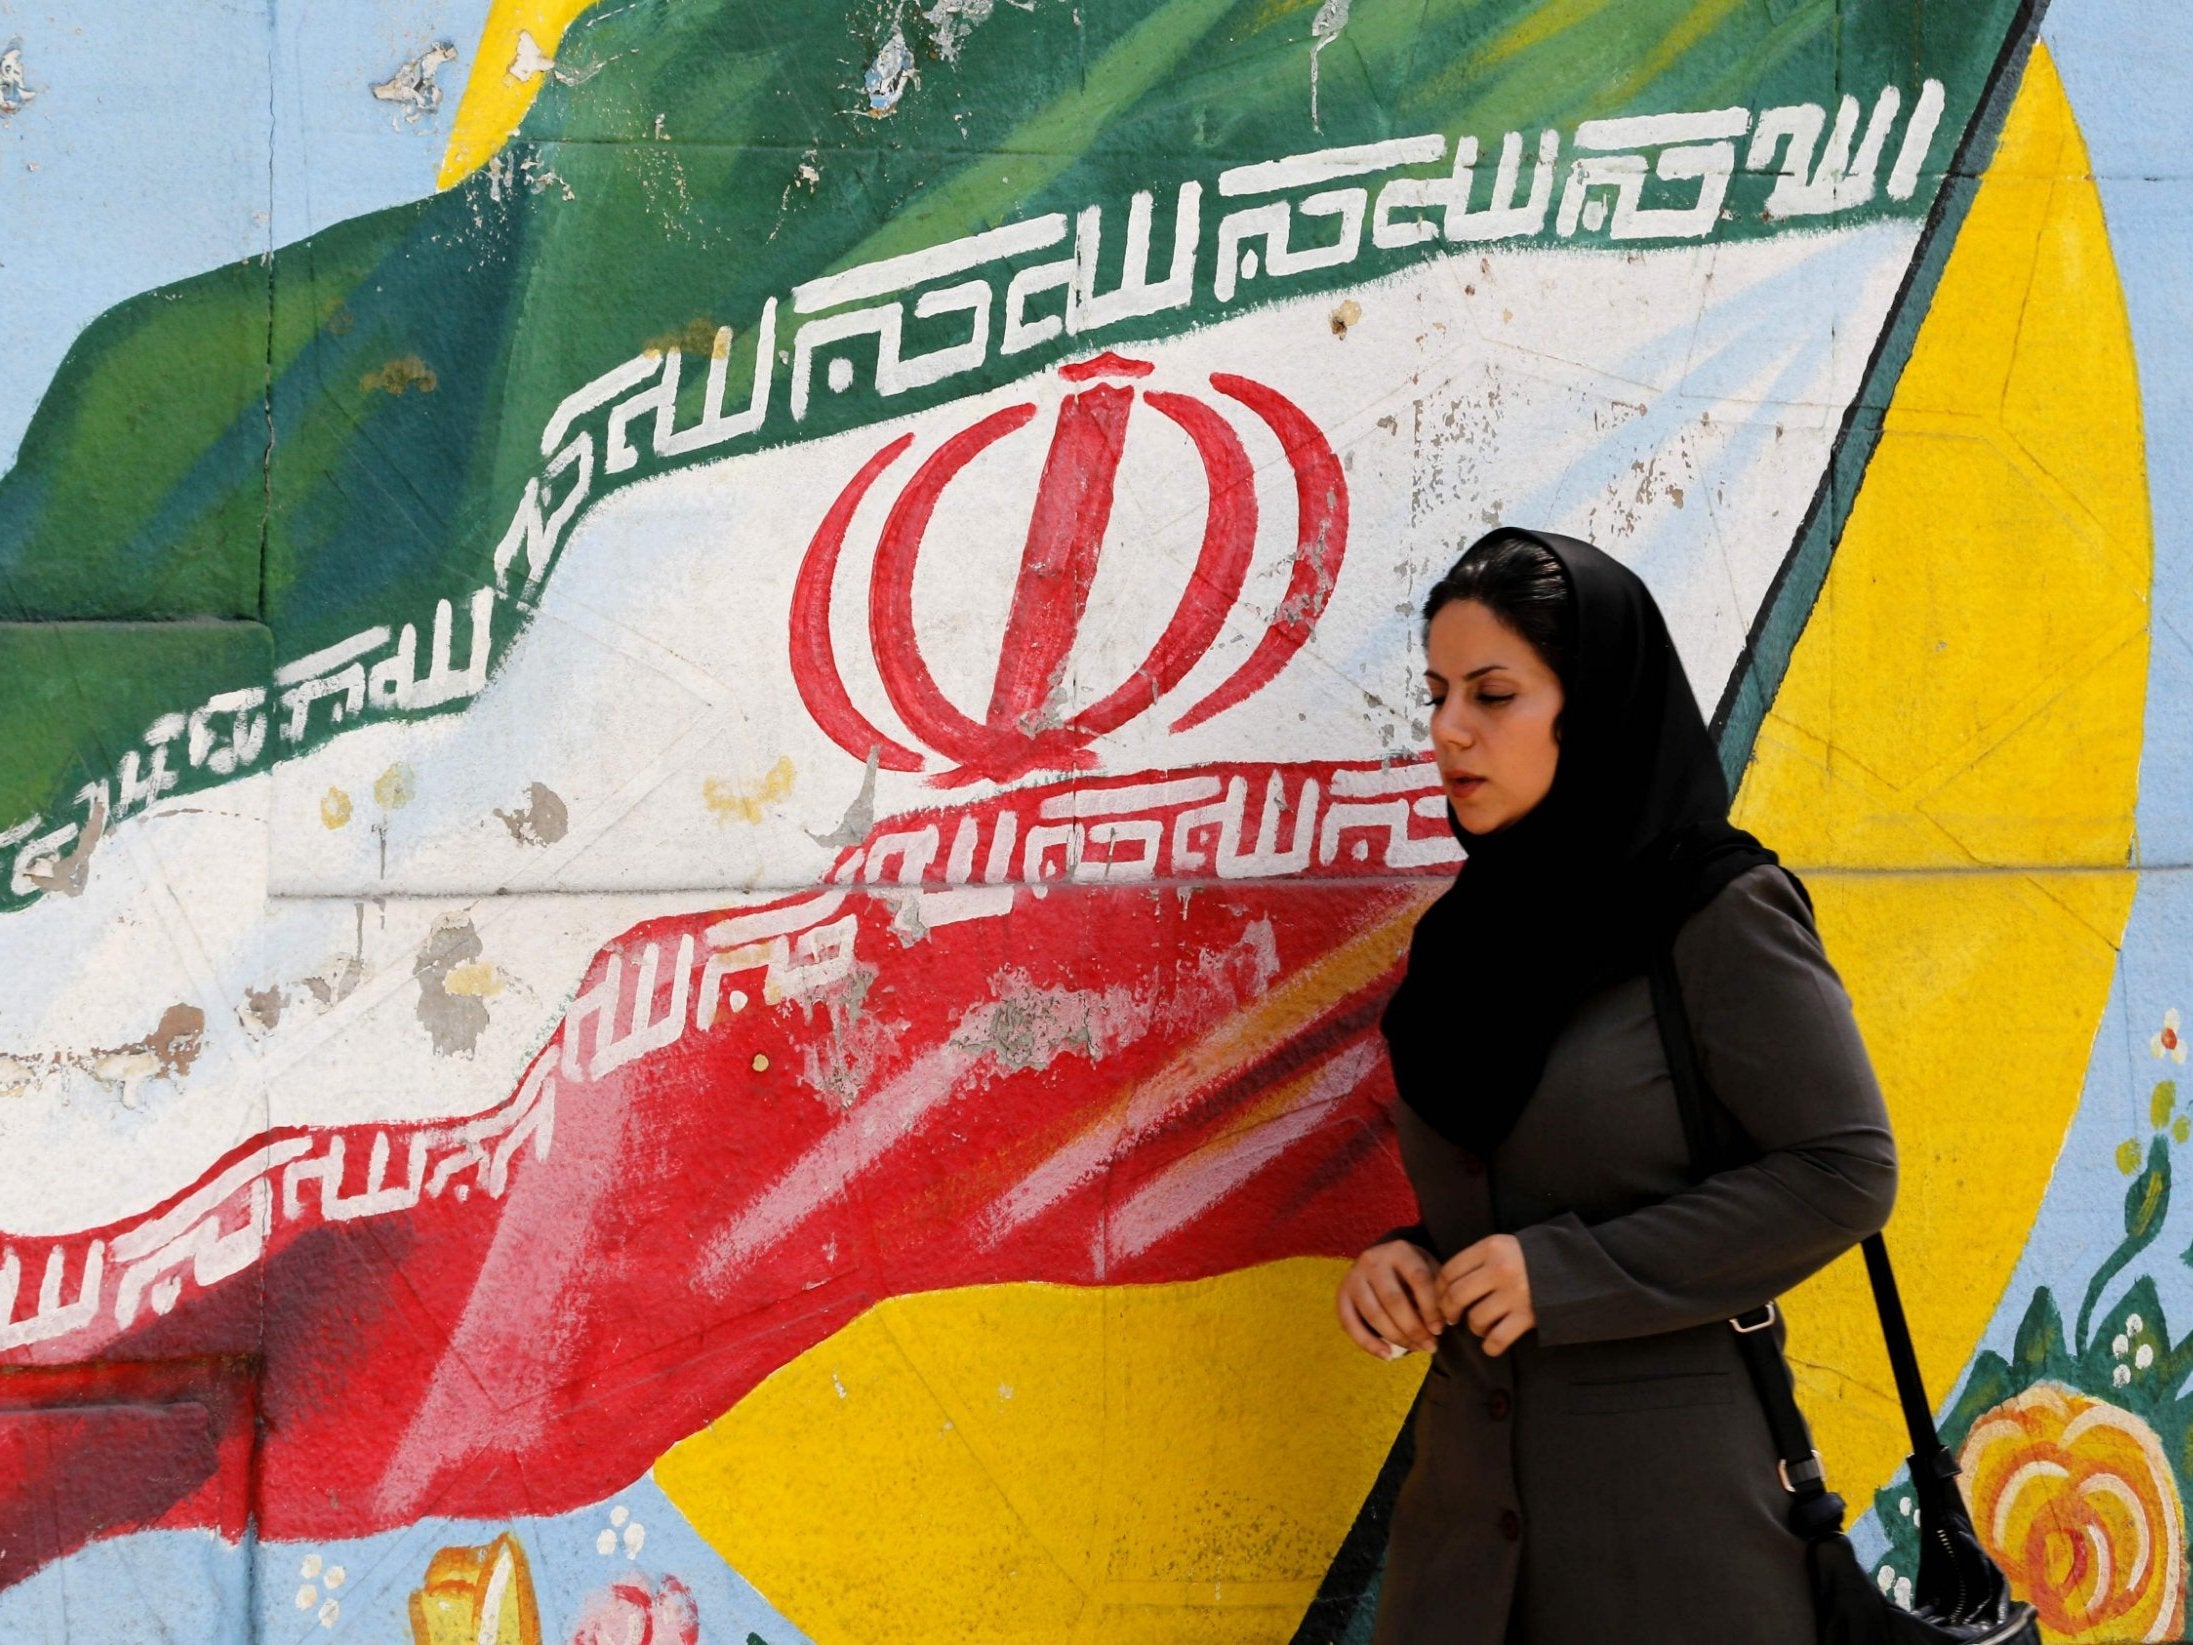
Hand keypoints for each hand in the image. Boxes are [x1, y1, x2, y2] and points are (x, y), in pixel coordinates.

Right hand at [1336, 1239, 1444, 1358]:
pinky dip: (1368, 1344)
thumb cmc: (1410, 1270)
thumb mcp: (1426, 1267)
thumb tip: (1444, 1322)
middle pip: (1394, 1300)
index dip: (1430, 1307)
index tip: (1440, 1329)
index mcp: (1399, 1250)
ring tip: (1415, 1348)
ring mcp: (1354, 1277)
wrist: (1380, 1260)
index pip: (1418, 1279)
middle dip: (1414, 1328)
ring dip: (1396, 1337)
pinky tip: (1388, 1355)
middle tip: (1429, 1345)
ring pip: (1374, 1314)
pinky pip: (1350, 1324)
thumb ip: (1436, 1289)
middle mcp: (1372, 1260)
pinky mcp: (1341, 1295)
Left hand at [1438, 1234, 1535, 1355]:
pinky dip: (1490, 1346)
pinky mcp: (1527, 1316)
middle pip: (1457, 1295)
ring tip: (1480, 1325)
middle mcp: (1500, 1269)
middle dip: (1448, 1311)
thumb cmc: (1533, 1257)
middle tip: (1452, 1318)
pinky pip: (1497, 1339)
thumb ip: (1479, 1259)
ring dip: (1474, 1327)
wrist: (1575, 1266)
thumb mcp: (1505, 1246)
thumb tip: (1448, 1284)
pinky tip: (1491, 1342)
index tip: (1440, 1298)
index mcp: (1491, 1248)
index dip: (1439, 1289)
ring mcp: (1514, 1294)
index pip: (1450, 1270)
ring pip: (1475, 1319)